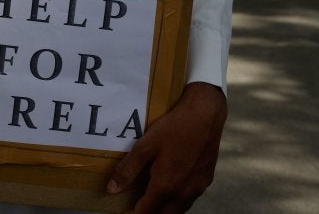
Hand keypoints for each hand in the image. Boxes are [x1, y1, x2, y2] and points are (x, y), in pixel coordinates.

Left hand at [107, 82, 227, 213]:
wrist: (206, 114)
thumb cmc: (174, 128)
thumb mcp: (145, 146)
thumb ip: (128, 170)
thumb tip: (112, 190)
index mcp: (166, 186)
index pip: (146, 212)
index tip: (123, 213)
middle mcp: (184, 192)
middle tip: (135, 208)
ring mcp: (198, 187)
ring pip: (179, 210)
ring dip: (164, 210)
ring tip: (151, 201)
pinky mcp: (206, 179)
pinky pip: (189, 199)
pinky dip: (177, 201)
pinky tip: (171, 189)